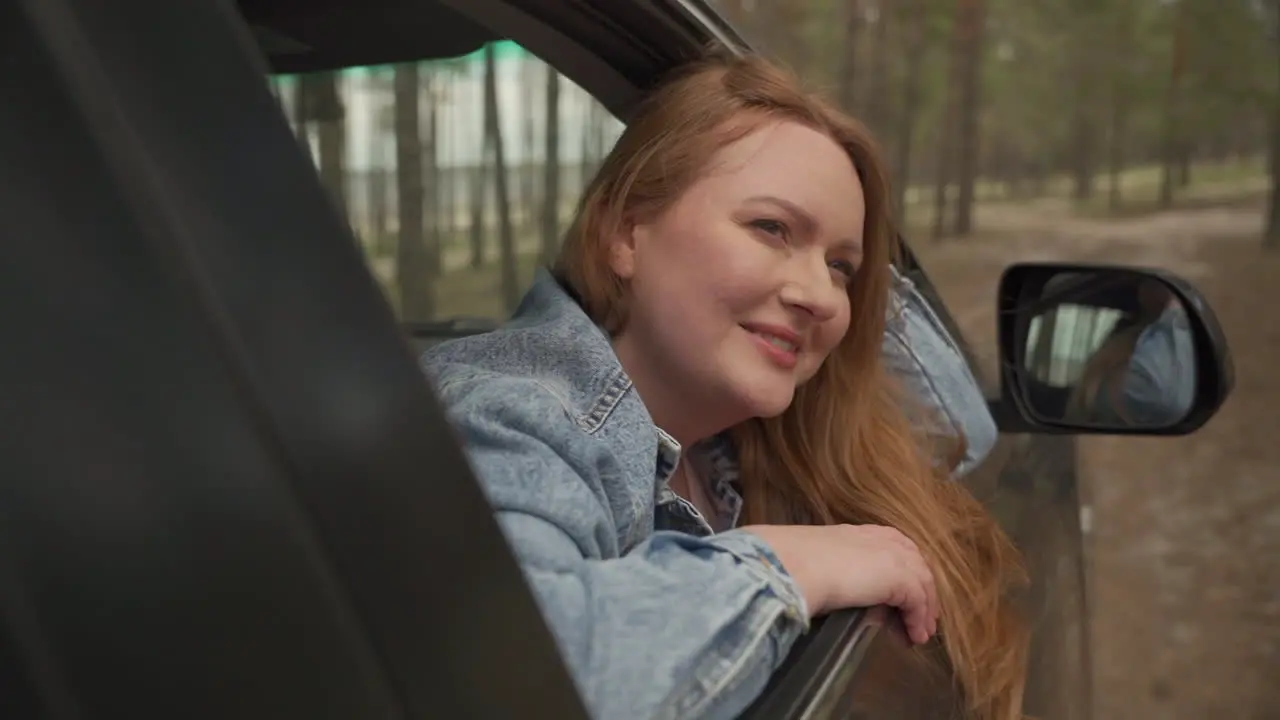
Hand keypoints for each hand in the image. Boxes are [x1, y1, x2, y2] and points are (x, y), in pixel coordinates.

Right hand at [743, 524, 938, 644]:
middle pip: (916, 565)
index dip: (905, 570)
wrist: (793, 565)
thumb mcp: (822, 562)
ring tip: (919, 635)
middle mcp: (882, 540)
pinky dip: (917, 620)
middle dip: (922, 592)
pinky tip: (912, 636)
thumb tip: (839, 590)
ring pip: (922, 583)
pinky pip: (918, 602)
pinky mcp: (900, 578)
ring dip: (923, 611)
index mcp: (862, 533)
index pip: (897, 547)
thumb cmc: (795, 562)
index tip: (905, 593)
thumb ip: (839, 571)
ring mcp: (894, 557)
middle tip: (920, 618)